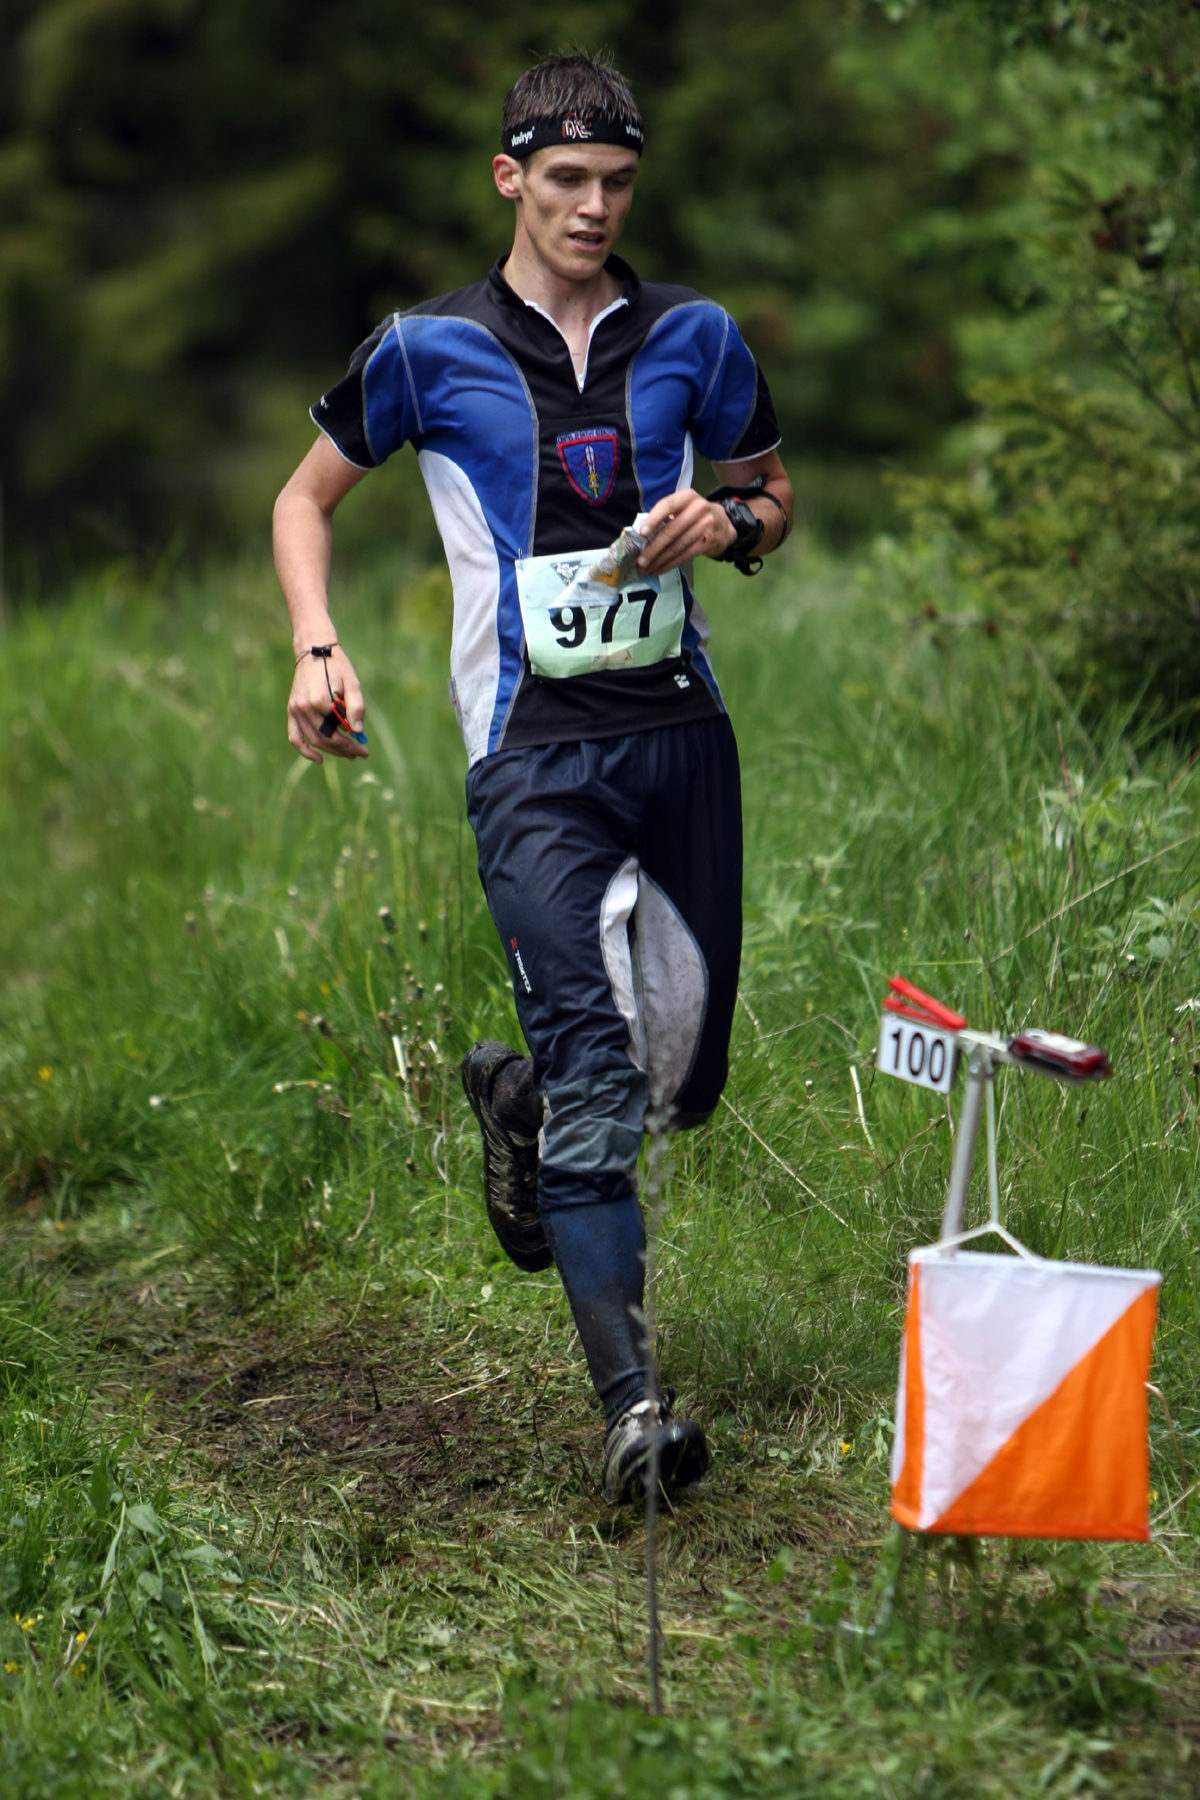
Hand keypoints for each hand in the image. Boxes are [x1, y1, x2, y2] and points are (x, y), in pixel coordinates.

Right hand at [287, 644, 367, 762]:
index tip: (366, 750)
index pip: (337, 733)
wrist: (314, 650)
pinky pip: (294, 736)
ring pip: (313, 740)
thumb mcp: (353, 683)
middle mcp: (304, 707)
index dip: (352, 745)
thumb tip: (358, 731)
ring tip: (348, 754)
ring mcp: (295, 709)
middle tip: (360, 754)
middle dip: (344, 750)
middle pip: (325, 739)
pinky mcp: (291, 710)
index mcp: (321, 700)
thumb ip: (356, 707)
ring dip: (331, 751)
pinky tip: (319, 759)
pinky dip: (304, 750)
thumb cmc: (337, 666)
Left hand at [635, 488, 736, 574]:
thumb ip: (666, 516)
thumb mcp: (684, 507)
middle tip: (640, 561)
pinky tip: (659, 569)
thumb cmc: (696, 516)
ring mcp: (706, 524)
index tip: (642, 533)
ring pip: (678, 546)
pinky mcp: (709, 541)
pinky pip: (686, 555)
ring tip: (646, 569)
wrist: (725, 523)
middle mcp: (698, 508)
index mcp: (687, 497)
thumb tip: (641, 536)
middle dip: (653, 548)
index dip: (654, 519)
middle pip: (672, 530)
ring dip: (659, 560)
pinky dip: (670, 564)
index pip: (667, 505)